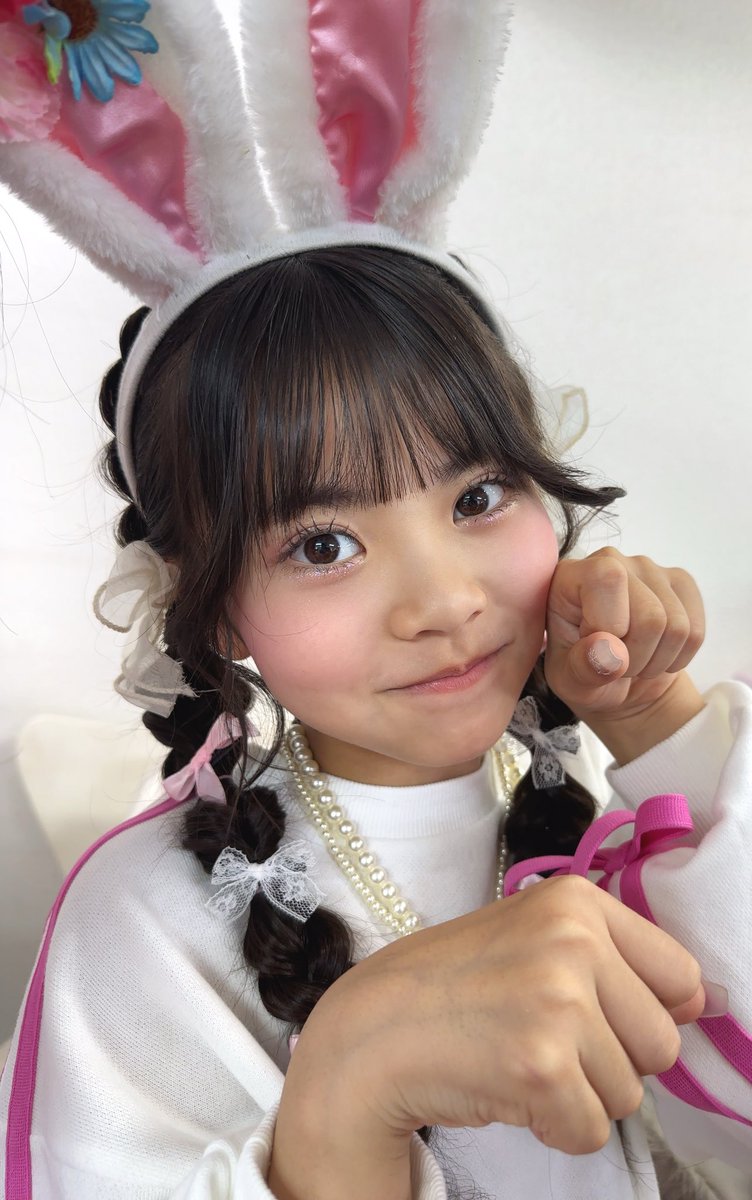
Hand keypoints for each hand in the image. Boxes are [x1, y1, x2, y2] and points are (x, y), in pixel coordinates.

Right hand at [269, 878, 703, 1199]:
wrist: (373, 1029)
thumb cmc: (452, 986)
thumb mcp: (533, 937)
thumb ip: (609, 956)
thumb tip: (697, 1002)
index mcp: (576, 901)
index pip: (680, 976)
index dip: (649, 1012)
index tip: (606, 1020)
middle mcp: (573, 940)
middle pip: (662, 1042)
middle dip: (612, 1061)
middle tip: (545, 1042)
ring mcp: (558, 1000)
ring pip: (630, 1092)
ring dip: (579, 1095)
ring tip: (517, 1059)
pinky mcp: (542, 1064)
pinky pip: (591, 1130)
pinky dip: (554, 1127)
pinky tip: (508, 1089)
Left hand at [544, 548, 705, 759]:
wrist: (618, 679)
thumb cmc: (584, 674)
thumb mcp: (571, 682)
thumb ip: (583, 668)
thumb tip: (612, 652)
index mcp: (570, 576)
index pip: (606, 579)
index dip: (609, 625)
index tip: (597, 648)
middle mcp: (610, 560)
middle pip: (650, 615)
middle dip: (636, 657)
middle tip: (617, 664)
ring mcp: (650, 568)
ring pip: (677, 626)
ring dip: (657, 661)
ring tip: (634, 660)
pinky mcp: (680, 583)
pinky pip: (695, 631)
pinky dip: (678, 657)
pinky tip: (656, 654)